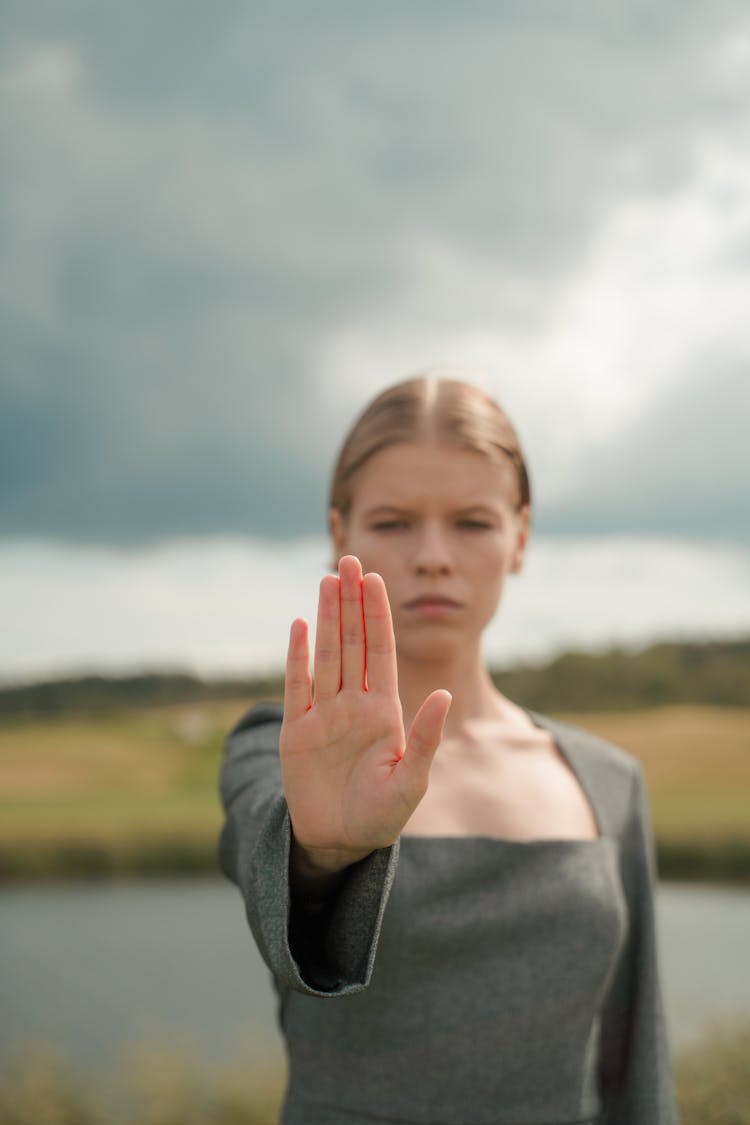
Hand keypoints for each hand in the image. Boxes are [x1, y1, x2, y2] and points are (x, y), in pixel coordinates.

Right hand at [280, 555, 451, 876]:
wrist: (341, 842)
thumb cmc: (382, 815)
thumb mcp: (411, 781)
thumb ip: (426, 737)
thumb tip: (442, 694)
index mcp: (384, 711)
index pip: (380, 651)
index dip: (378, 614)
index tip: (375, 579)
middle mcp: (353, 704)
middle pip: (352, 642)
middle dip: (351, 602)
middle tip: (349, 560)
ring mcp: (323, 714)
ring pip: (325, 655)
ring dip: (327, 618)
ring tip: (327, 580)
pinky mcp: (296, 731)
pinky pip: (296, 686)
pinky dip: (297, 656)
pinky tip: (300, 626)